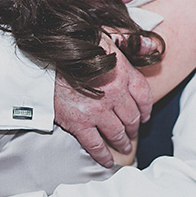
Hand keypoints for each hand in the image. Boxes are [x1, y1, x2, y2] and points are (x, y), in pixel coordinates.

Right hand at [54, 36, 151, 166]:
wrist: (43, 59)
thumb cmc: (74, 45)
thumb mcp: (106, 35)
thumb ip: (129, 42)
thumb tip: (152, 46)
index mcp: (123, 72)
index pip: (143, 94)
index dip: (146, 108)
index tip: (145, 116)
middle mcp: (114, 93)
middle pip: (131, 117)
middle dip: (134, 128)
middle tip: (133, 134)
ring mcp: (97, 110)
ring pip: (117, 132)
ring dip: (122, 143)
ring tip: (124, 148)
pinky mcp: (79, 122)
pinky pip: (95, 144)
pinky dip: (103, 155)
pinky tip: (107, 161)